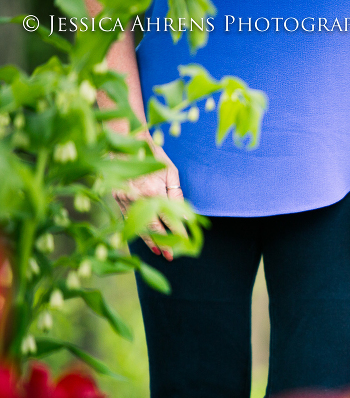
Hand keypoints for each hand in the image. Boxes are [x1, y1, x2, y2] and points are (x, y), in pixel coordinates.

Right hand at [112, 135, 186, 260]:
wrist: (126, 141)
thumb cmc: (153, 155)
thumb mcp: (170, 172)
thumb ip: (177, 195)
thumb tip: (186, 216)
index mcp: (154, 191)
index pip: (169, 217)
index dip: (177, 231)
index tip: (185, 242)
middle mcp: (138, 198)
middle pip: (152, 226)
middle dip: (163, 242)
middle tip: (172, 256)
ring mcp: (125, 199)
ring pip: (138, 225)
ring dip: (149, 240)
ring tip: (159, 251)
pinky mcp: (116, 197)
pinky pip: (127, 218)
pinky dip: (136, 229)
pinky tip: (144, 238)